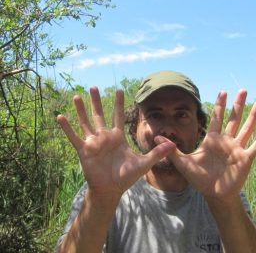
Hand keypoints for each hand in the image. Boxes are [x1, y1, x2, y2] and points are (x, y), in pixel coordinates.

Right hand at [57, 87, 175, 197]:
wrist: (111, 190)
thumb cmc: (126, 177)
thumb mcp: (143, 164)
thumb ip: (157, 153)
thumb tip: (173, 144)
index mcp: (117, 137)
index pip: (118, 116)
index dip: (118, 103)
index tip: (120, 89)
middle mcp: (104, 137)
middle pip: (99, 114)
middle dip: (97, 101)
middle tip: (93, 87)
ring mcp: (93, 142)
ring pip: (86, 122)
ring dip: (81, 109)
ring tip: (77, 96)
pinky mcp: (84, 150)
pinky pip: (74, 136)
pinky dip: (67, 127)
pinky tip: (60, 116)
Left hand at [157, 90, 255, 202]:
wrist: (212, 193)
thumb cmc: (198, 178)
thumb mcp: (182, 162)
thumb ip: (171, 150)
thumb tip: (155, 138)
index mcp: (211, 140)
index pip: (216, 118)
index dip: (219, 105)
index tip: (222, 91)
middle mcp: (225, 141)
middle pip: (233, 119)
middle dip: (237, 105)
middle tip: (242, 90)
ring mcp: (236, 149)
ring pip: (246, 128)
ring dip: (253, 116)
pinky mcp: (245, 158)